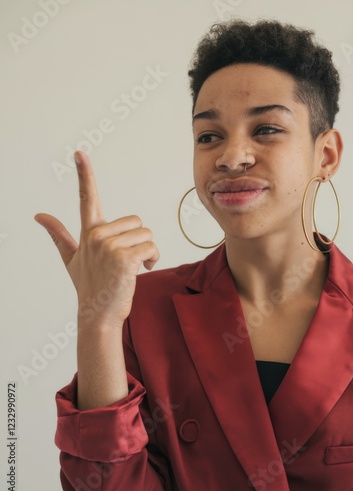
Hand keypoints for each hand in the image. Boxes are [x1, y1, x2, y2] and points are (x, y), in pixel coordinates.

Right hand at [35, 151, 159, 328]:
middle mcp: (96, 235)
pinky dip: (153, 258)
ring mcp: (109, 246)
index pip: (86, 198)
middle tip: (128, 260)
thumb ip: (58, 234)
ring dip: (147, 251)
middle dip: (139, 240)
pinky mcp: (124, 257)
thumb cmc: (89, 285)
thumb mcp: (71, 258)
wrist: (99, 313)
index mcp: (88, 232)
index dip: (84, 175)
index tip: (79, 154)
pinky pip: (151, 246)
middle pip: (136, 221)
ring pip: (146, 234)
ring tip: (133, 268)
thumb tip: (39, 215)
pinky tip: (142, 271)